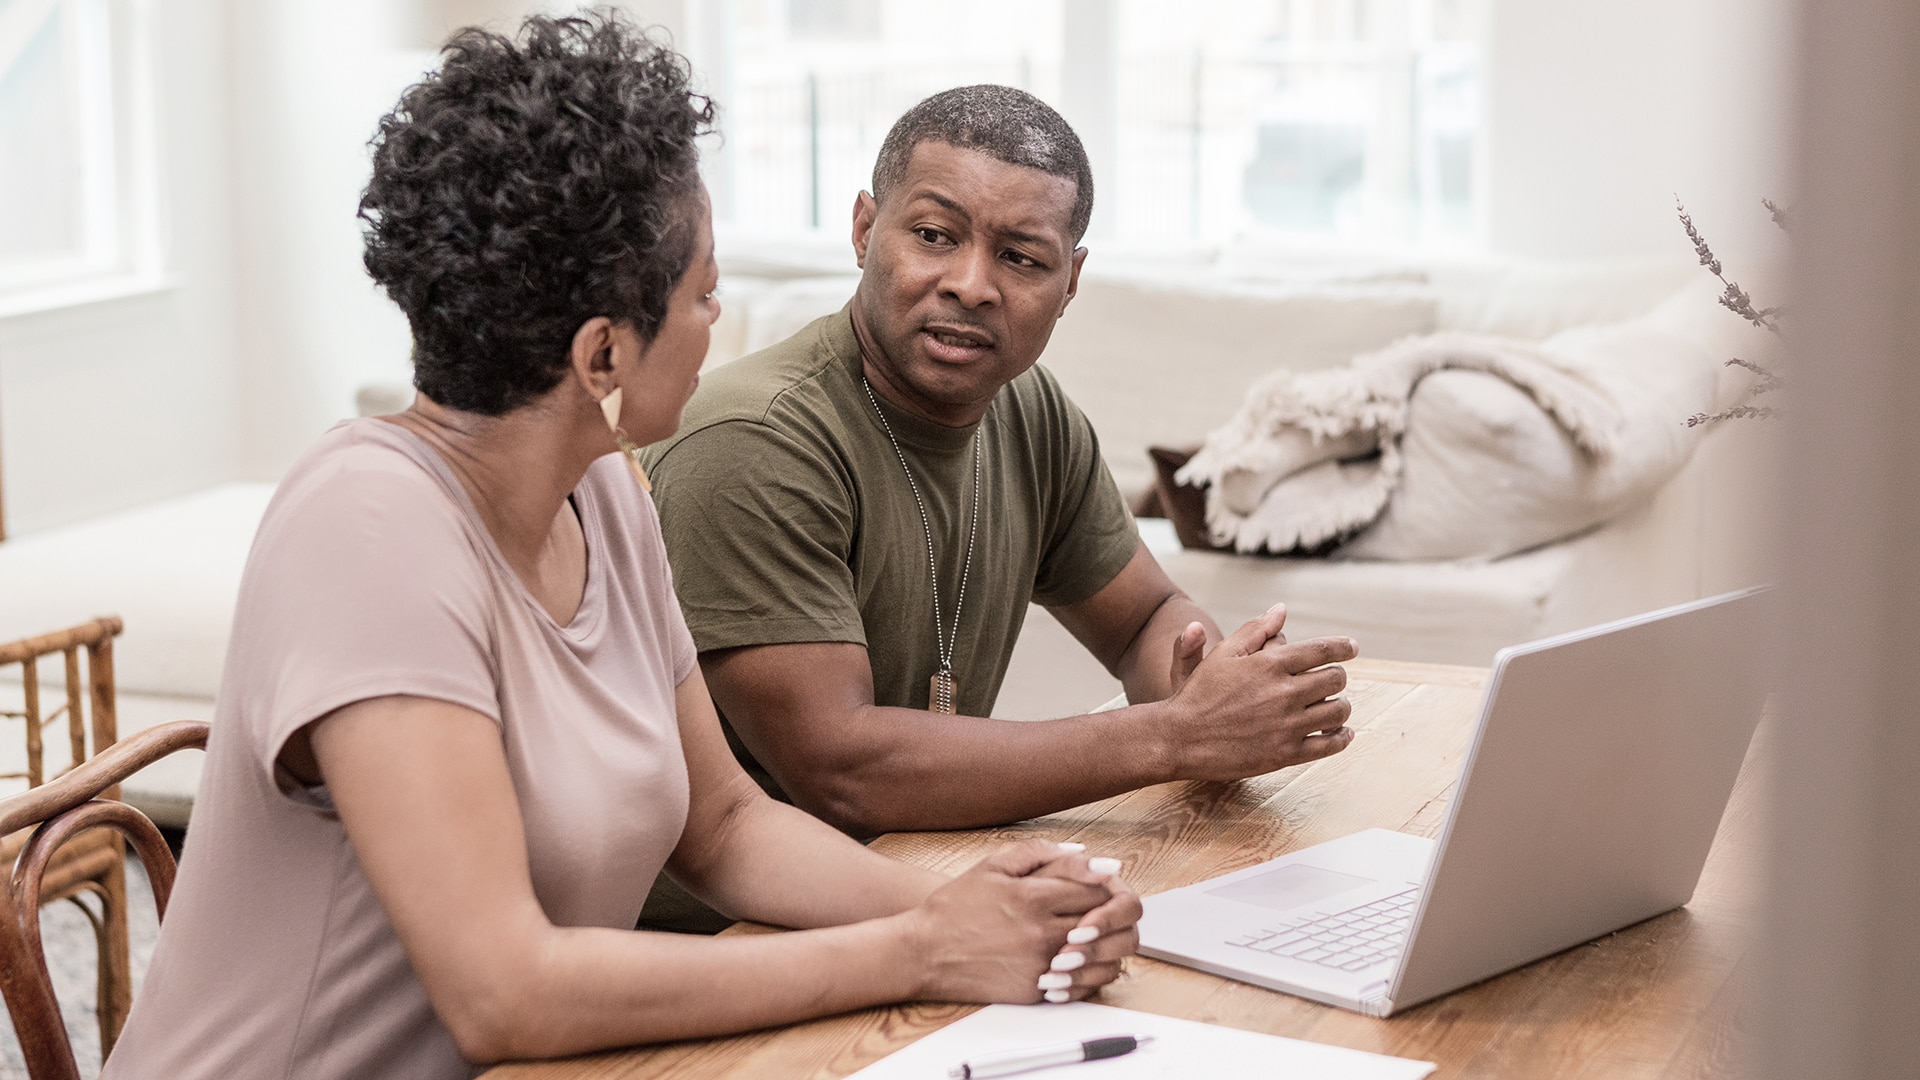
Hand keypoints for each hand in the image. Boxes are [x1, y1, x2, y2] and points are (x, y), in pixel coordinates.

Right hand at [906, 840, 1125, 1003]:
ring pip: (1101, 957)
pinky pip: (1082, 985)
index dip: (1105, 885)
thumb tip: (1085, 853)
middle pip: (1105, 922)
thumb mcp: (993, 865)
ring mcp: (1039, 965)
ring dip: (1105, 945)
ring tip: (1092, 935)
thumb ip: (1041, 853)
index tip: (1099, 884)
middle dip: (1109, 913)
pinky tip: (1076, 958)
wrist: (924, 952)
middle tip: (1102, 909)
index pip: (1097, 889)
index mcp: (1032, 897)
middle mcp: (1040, 933)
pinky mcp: (1035, 991)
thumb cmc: (955, 907)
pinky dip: (1088, 972)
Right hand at [1159, 603, 1357, 781]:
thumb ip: (1255, 630)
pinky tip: (1341, 734)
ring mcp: (1287, 725)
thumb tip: (1281, 610)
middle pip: (1335, 680)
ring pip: (1337, 712)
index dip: (1342, 647)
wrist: (1180, 737)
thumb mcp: (1224, 654)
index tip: (1352, 648)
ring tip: (1334, 707)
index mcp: (1270, 664)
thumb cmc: (1199, 693)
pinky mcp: (1285, 754)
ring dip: (1340, 707)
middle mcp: (1284, 693)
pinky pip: (1328, 746)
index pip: (1322, 650)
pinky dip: (1341, 738)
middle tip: (1333, 681)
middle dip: (1337, 677)